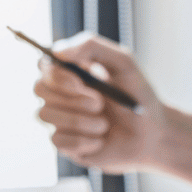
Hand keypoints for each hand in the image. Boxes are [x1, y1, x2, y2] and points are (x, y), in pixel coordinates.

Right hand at [33, 32, 163, 171]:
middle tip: (100, 104)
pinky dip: (83, 140)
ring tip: (105, 124)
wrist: (153, 135)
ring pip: (45, 114)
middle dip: (71, 98)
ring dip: (80, 120)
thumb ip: (92, 46)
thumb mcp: (123, 63)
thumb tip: (58, 50)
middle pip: (38, 88)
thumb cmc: (138, 97)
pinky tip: (101, 140)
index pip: (44, 65)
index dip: (57, 73)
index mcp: (72, 71)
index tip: (81, 81)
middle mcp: (61, 94)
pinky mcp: (65, 145)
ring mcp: (61, 120)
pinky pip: (58, 140)